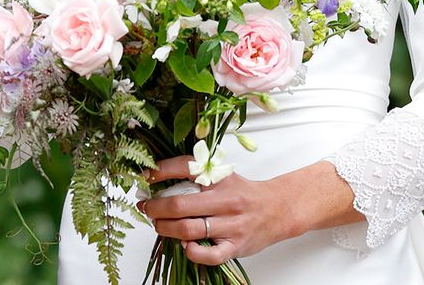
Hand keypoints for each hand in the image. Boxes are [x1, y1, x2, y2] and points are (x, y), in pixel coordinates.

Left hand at [138, 156, 354, 265]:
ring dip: (165, 228)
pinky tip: (185, 245)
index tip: (146, 177)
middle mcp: (225, 200)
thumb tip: (157, 180)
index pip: (184, 167)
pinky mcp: (235, 246)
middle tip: (146, 208)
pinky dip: (192, 252)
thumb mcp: (222, 175)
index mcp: (220, 178)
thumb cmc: (244, 194)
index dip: (159, 171)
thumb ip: (196, 176)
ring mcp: (230, 225)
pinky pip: (209, 255)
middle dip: (155, 208)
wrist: (277, 210)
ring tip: (159, 225)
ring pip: (188, 229)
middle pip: (180, 205)